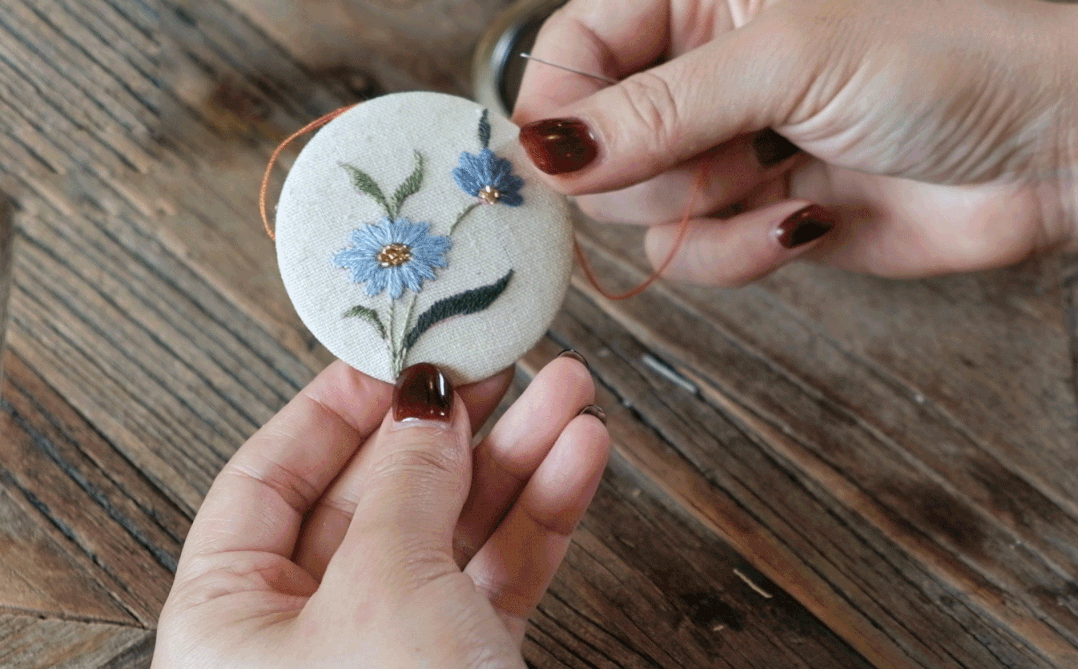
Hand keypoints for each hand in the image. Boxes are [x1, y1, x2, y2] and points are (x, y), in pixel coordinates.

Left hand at [153, 356, 608, 667]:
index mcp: (232, 613)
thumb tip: (425, 407)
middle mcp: (304, 633)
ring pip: (455, 532)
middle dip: (453, 427)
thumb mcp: (383, 588)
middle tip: (503, 364)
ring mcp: (391, 654)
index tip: (397, 355)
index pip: (270, 476)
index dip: (336, 407)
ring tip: (568, 394)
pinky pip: (498, 579)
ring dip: (517, 460)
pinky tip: (575, 460)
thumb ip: (405, 484)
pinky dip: (540, 518)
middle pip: (380, 494)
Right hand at [514, 0, 1077, 282]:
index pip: (572, 51)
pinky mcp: (755, 215)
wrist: (1051, 149)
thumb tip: (546, 148)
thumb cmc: (953, 57)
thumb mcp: (788, 61)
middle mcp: (702, 72)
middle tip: (716, 154)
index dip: (558, 110)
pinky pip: (693, 256)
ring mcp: (726, 147)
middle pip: (595, 142)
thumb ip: (657, 108)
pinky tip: (800, 220)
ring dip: (700, 214)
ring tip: (772, 178)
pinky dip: (737, 253)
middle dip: (647, 168)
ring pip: (638, 209)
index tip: (561, 161)